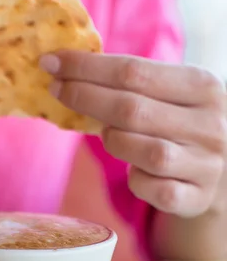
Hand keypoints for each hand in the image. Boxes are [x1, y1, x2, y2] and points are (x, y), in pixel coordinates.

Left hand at [40, 52, 226, 216]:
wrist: (220, 171)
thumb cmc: (180, 125)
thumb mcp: (168, 95)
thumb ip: (130, 83)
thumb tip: (63, 68)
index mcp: (202, 86)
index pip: (133, 71)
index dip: (86, 67)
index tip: (51, 62)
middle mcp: (209, 124)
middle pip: (131, 109)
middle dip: (84, 97)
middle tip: (56, 90)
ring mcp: (205, 164)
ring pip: (143, 151)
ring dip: (114, 141)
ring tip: (108, 134)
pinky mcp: (195, 198)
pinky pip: (149, 188)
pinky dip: (134, 180)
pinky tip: (133, 171)